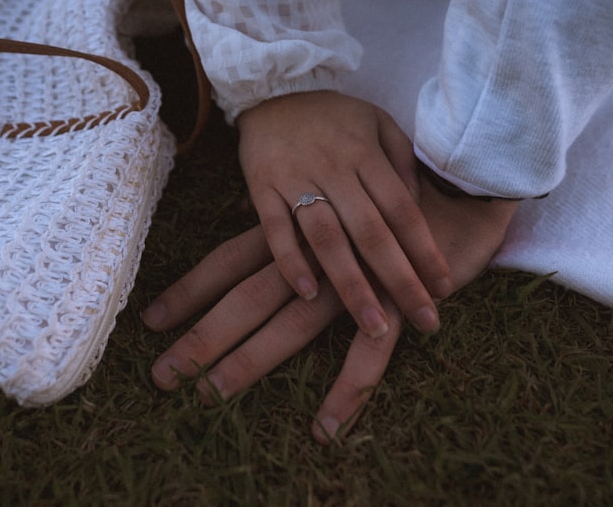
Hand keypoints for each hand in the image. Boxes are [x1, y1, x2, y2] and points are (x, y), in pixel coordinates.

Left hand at [142, 177, 518, 442]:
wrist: (461, 184)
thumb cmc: (390, 189)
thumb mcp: (335, 191)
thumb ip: (295, 210)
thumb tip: (251, 217)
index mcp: (295, 228)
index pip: (228, 262)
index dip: (190, 291)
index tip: (150, 322)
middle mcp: (313, 255)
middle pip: (245, 298)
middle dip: (202, 336)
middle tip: (162, 375)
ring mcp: (350, 280)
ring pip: (291, 326)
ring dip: (251, 361)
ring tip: (212, 396)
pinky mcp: (392, 302)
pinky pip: (368, 354)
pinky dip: (347, 390)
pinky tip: (324, 427)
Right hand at [235, 90, 449, 336]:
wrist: (272, 85)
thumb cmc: (333, 114)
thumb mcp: (378, 122)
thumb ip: (402, 161)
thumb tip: (419, 205)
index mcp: (367, 155)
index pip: (403, 210)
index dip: (425, 250)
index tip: (445, 287)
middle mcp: (334, 169)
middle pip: (372, 232)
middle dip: (400, 280)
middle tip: (424, 321)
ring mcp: (296, 179)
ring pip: (327, 238)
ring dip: (351, 284)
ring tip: (374, 325)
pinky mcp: (262, 187)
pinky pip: (276, 230)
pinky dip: (291, 263)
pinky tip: (309, 295)